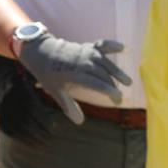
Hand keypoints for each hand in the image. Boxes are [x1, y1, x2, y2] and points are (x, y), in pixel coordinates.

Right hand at [0, 51, 56, 143]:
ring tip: (45, 141)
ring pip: (14, 126)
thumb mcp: (35, 70)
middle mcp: (6, 96)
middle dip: (38, 130)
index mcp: (17, 84)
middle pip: (22, 118)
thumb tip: (69, 89)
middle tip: (52, 136)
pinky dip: (19, 138)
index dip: (42, 118)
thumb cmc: (25, 68)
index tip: (54, 125)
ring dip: (30, 137)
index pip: (30, 106)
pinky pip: (7, 129)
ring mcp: (0, 106)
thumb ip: (48, 80)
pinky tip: (32, 142)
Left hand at [15, 34, 132, 125]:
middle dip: (113, 85)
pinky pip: (101, 45)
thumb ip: (68, 105)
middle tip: (120, 97)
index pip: (97, 84)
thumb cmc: (47, 74)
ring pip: (105, 63)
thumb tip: (79, 122)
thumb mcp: (55, 91)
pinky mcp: (87, 47)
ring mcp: (85, 53)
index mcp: (75, 74)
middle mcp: (83, 63)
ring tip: (127, 81)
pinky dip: (111, 46)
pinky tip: (122, 48)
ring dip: (117, 71)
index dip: (109, 92)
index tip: (118, 100)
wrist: (40, 51)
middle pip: (103, 75)